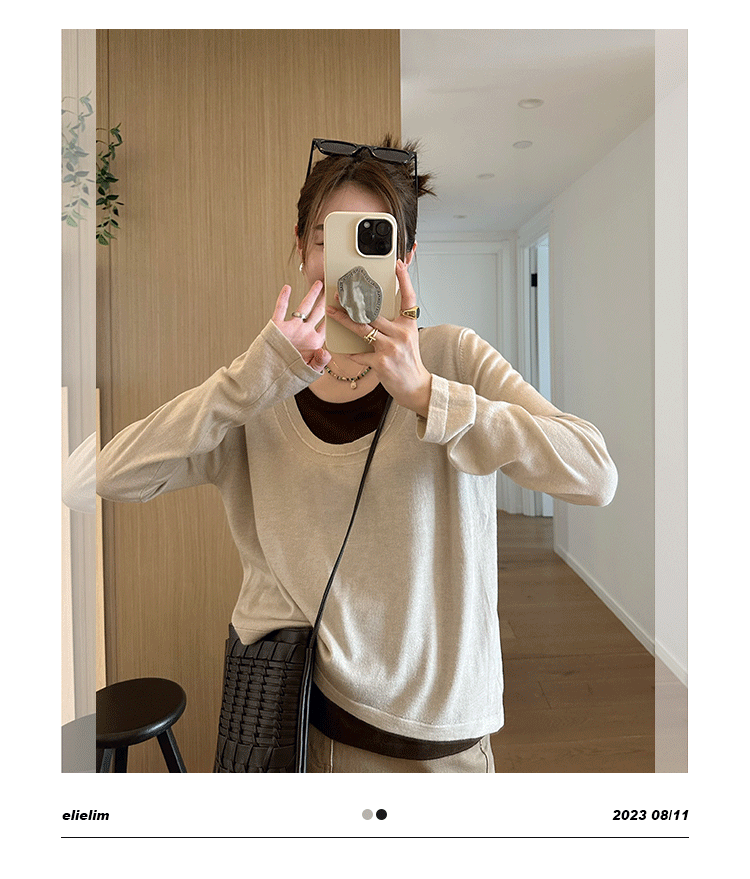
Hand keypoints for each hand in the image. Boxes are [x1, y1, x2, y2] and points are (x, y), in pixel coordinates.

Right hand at [272, 281, 330, 371]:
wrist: (270, 376)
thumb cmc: (291, 374)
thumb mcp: (309, 370)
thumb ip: (320, 361)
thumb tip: (326, 352)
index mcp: (314, 341)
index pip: (328, 325)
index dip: (335, 315)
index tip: (343, 305)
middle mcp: (304, 332)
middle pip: (318, 312)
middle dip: (326, 300)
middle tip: (333, 288)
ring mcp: (292, 328)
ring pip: (302, 307)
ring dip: (310, 295)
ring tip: (319, 283)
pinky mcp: (277, 327)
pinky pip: (281, 309)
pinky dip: (283, 298)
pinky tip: (287, 288)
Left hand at [326, 260, 431, 415]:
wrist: (415, 387)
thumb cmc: (409, 363)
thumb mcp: (408, 339)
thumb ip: (394, 326)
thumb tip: (373, 314)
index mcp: (408, 325)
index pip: (408, 298)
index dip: (404, 280)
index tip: (398, 265)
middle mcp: (401, 334)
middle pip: (374, 312)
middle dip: (354, 302)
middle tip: (340, 293)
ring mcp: (391, 348)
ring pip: (362, 329)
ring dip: (344, 320)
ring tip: (332, 312)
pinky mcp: (381, 362)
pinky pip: (359, 354)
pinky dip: (350, 353)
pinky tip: (344, 349)